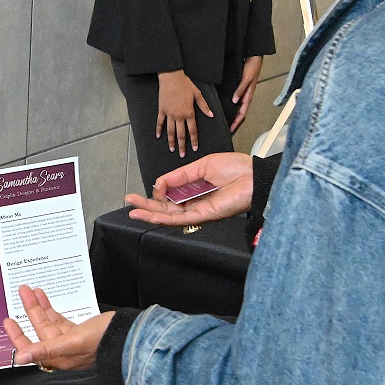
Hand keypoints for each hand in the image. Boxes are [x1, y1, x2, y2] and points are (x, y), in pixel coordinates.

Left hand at [2, 285, 112, 370]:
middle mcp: (63, 352)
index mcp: (59, 358)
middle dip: (29, 311)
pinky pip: (60, 321)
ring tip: (31, 290)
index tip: (8, 321)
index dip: (17, 337)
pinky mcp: (80, 333)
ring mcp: (71, 342)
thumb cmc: (106, 341)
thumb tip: (21, 358)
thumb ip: (45, 350)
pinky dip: (52, 309)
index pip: (30, 349)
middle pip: (39, 331)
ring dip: (39, 307)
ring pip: (49, 323)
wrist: (132, 336)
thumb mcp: (72, 342)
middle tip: (21, 292)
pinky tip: (45, 298)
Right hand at [127, 152, 253, 226]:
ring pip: (169, 216)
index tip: (151, 186)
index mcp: (195, 190)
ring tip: (133, 211)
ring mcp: (199, 211)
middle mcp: (195, 203)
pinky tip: (151, 215)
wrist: (254, 176)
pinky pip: (180, 219)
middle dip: (146, 205)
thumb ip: (179, 176)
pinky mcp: (204, 217)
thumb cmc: (236, 169)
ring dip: (150, 213)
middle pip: (166, 208)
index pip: (170, 196)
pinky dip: (164, 217)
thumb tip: (160, 183)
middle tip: (130, 202)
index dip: (157, 192)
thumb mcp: (201, 165)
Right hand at [155, 70, 213, 157]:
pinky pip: (160, 122)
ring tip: (172, 149)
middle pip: (181, 134)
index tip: (194, 148)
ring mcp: (169, 114)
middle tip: (182, 154)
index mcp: (189, 113)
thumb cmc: (185, 85)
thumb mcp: (198, 95)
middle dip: (182, 145)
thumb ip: (204, 107)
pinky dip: (159, 130)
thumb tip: (211, 115)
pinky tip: (158, 136)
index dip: (194, 140)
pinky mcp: (162, 110)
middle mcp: (179, 116)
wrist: (171, 78)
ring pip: (170, 131)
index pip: (192, 130)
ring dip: (171, 141)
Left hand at [230, 55, 263, 131]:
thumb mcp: (246, 78)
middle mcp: (245, 96)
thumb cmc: (252, 67)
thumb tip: (235, 101)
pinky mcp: (241, 89)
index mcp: (248, 96)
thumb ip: (240, 89)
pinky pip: (237, 102)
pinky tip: (226, 109)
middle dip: (235, 123)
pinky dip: (232, 108)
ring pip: (239, 109)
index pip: (242, 113)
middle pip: (240, 113)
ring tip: (226, 123)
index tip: (231, 130)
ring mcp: (243, 93)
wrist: (254, 57)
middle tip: (228, 131)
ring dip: (234, 116)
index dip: (237, 122)